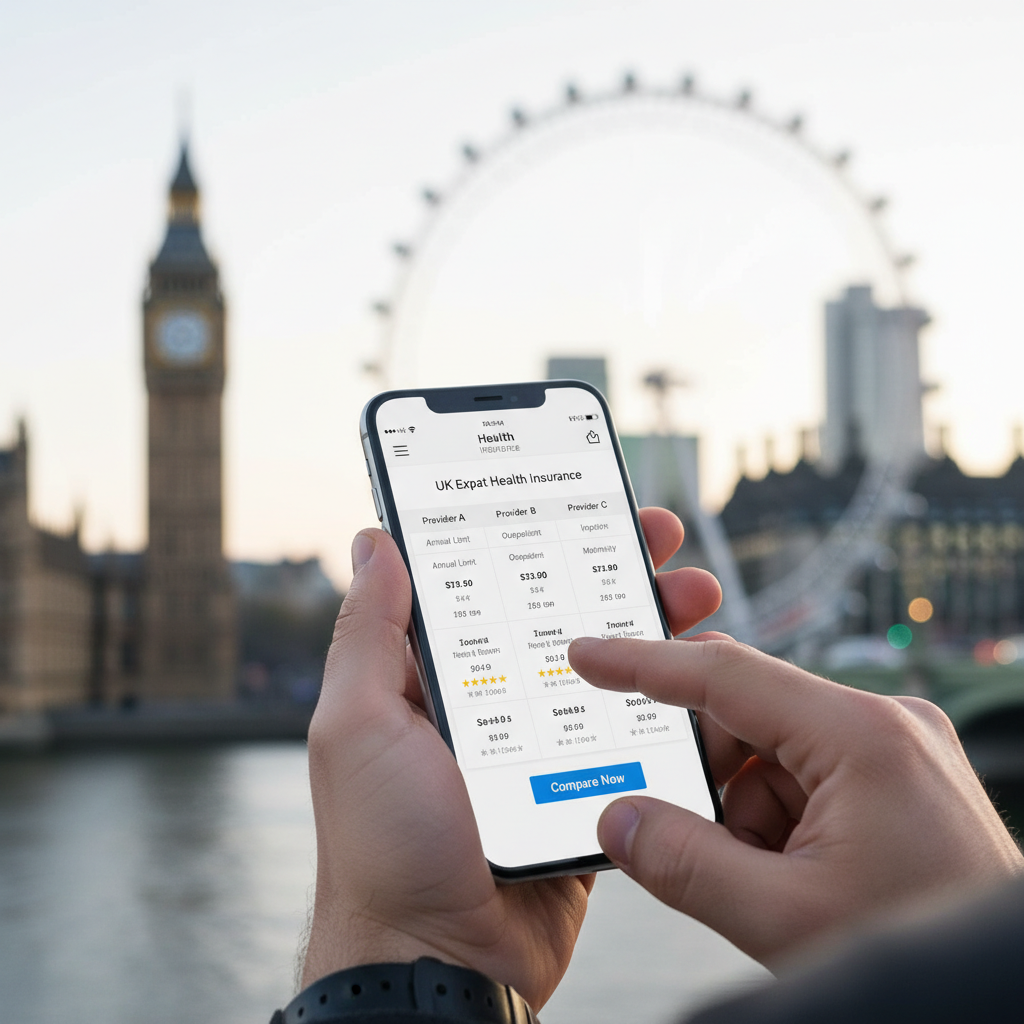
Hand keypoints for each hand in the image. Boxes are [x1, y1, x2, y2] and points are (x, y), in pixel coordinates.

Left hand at [302, 509, 720, 1008]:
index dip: (534, 537)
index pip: (489, 585)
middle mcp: (488, 703)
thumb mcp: (358, 726)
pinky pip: (626, 736)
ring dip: (650, 632)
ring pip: (603, 672)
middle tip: (659, 542)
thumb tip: (375, 541)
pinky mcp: (578, 789)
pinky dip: (661, 706)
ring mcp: (537, 747)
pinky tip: (695, 682)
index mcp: (433, 678)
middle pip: (560, 618)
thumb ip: (370, 633)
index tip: (580, 502)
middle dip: (612, 573)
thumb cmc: (382, 849)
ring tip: (694, 600)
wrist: (438, 964)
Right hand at [569, 632, 1023, 967]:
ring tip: (771, 882)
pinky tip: (796, 878)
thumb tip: (618, 821)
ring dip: (746, 814)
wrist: (1008, 993)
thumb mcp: (785, 919)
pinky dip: (777, 823)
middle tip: (698, 841)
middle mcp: (883, 726)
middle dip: (710, 780)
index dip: (644, 663)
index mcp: (862, 736)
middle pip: (747, 718)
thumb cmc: (924, 949)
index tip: (587, 655)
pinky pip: (803, 779)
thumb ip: (684, 865)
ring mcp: (893, 751)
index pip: (726, 674)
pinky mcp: (894, 779)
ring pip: (770, 756)